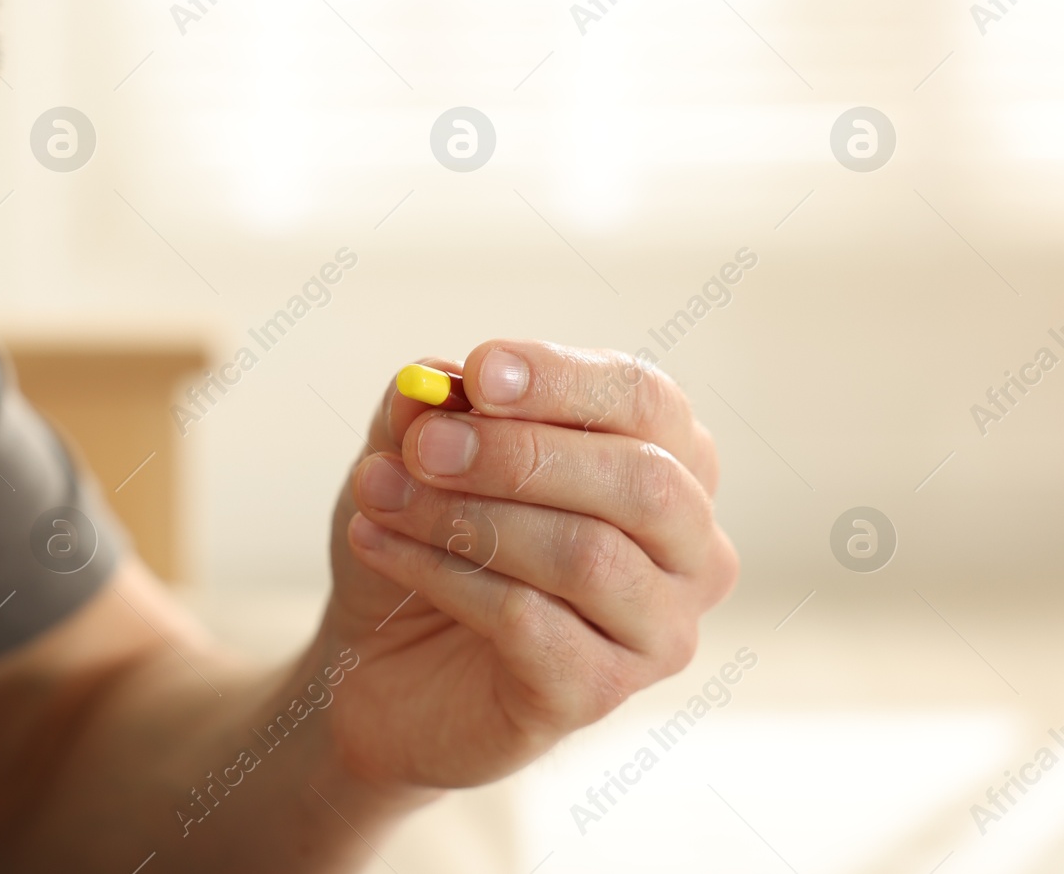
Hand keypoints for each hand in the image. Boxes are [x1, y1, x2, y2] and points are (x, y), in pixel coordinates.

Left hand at [314, 340, 737, 788]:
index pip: (646, 400)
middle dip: (520, 455)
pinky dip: (442, 575)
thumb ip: (432, 412)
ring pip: (586, 557)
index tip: (479, 372)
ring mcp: (657, 631)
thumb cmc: (429, 538)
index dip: (565, 380)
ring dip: (466, 517)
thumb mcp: (414, 455)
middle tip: (422, 446)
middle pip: (641, 481)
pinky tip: (377, 545)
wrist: (382, 657)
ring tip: (377, 493)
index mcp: (669, 461)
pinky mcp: (598, 693)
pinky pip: (530, 622)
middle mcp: (689, 547)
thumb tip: (434, 381)